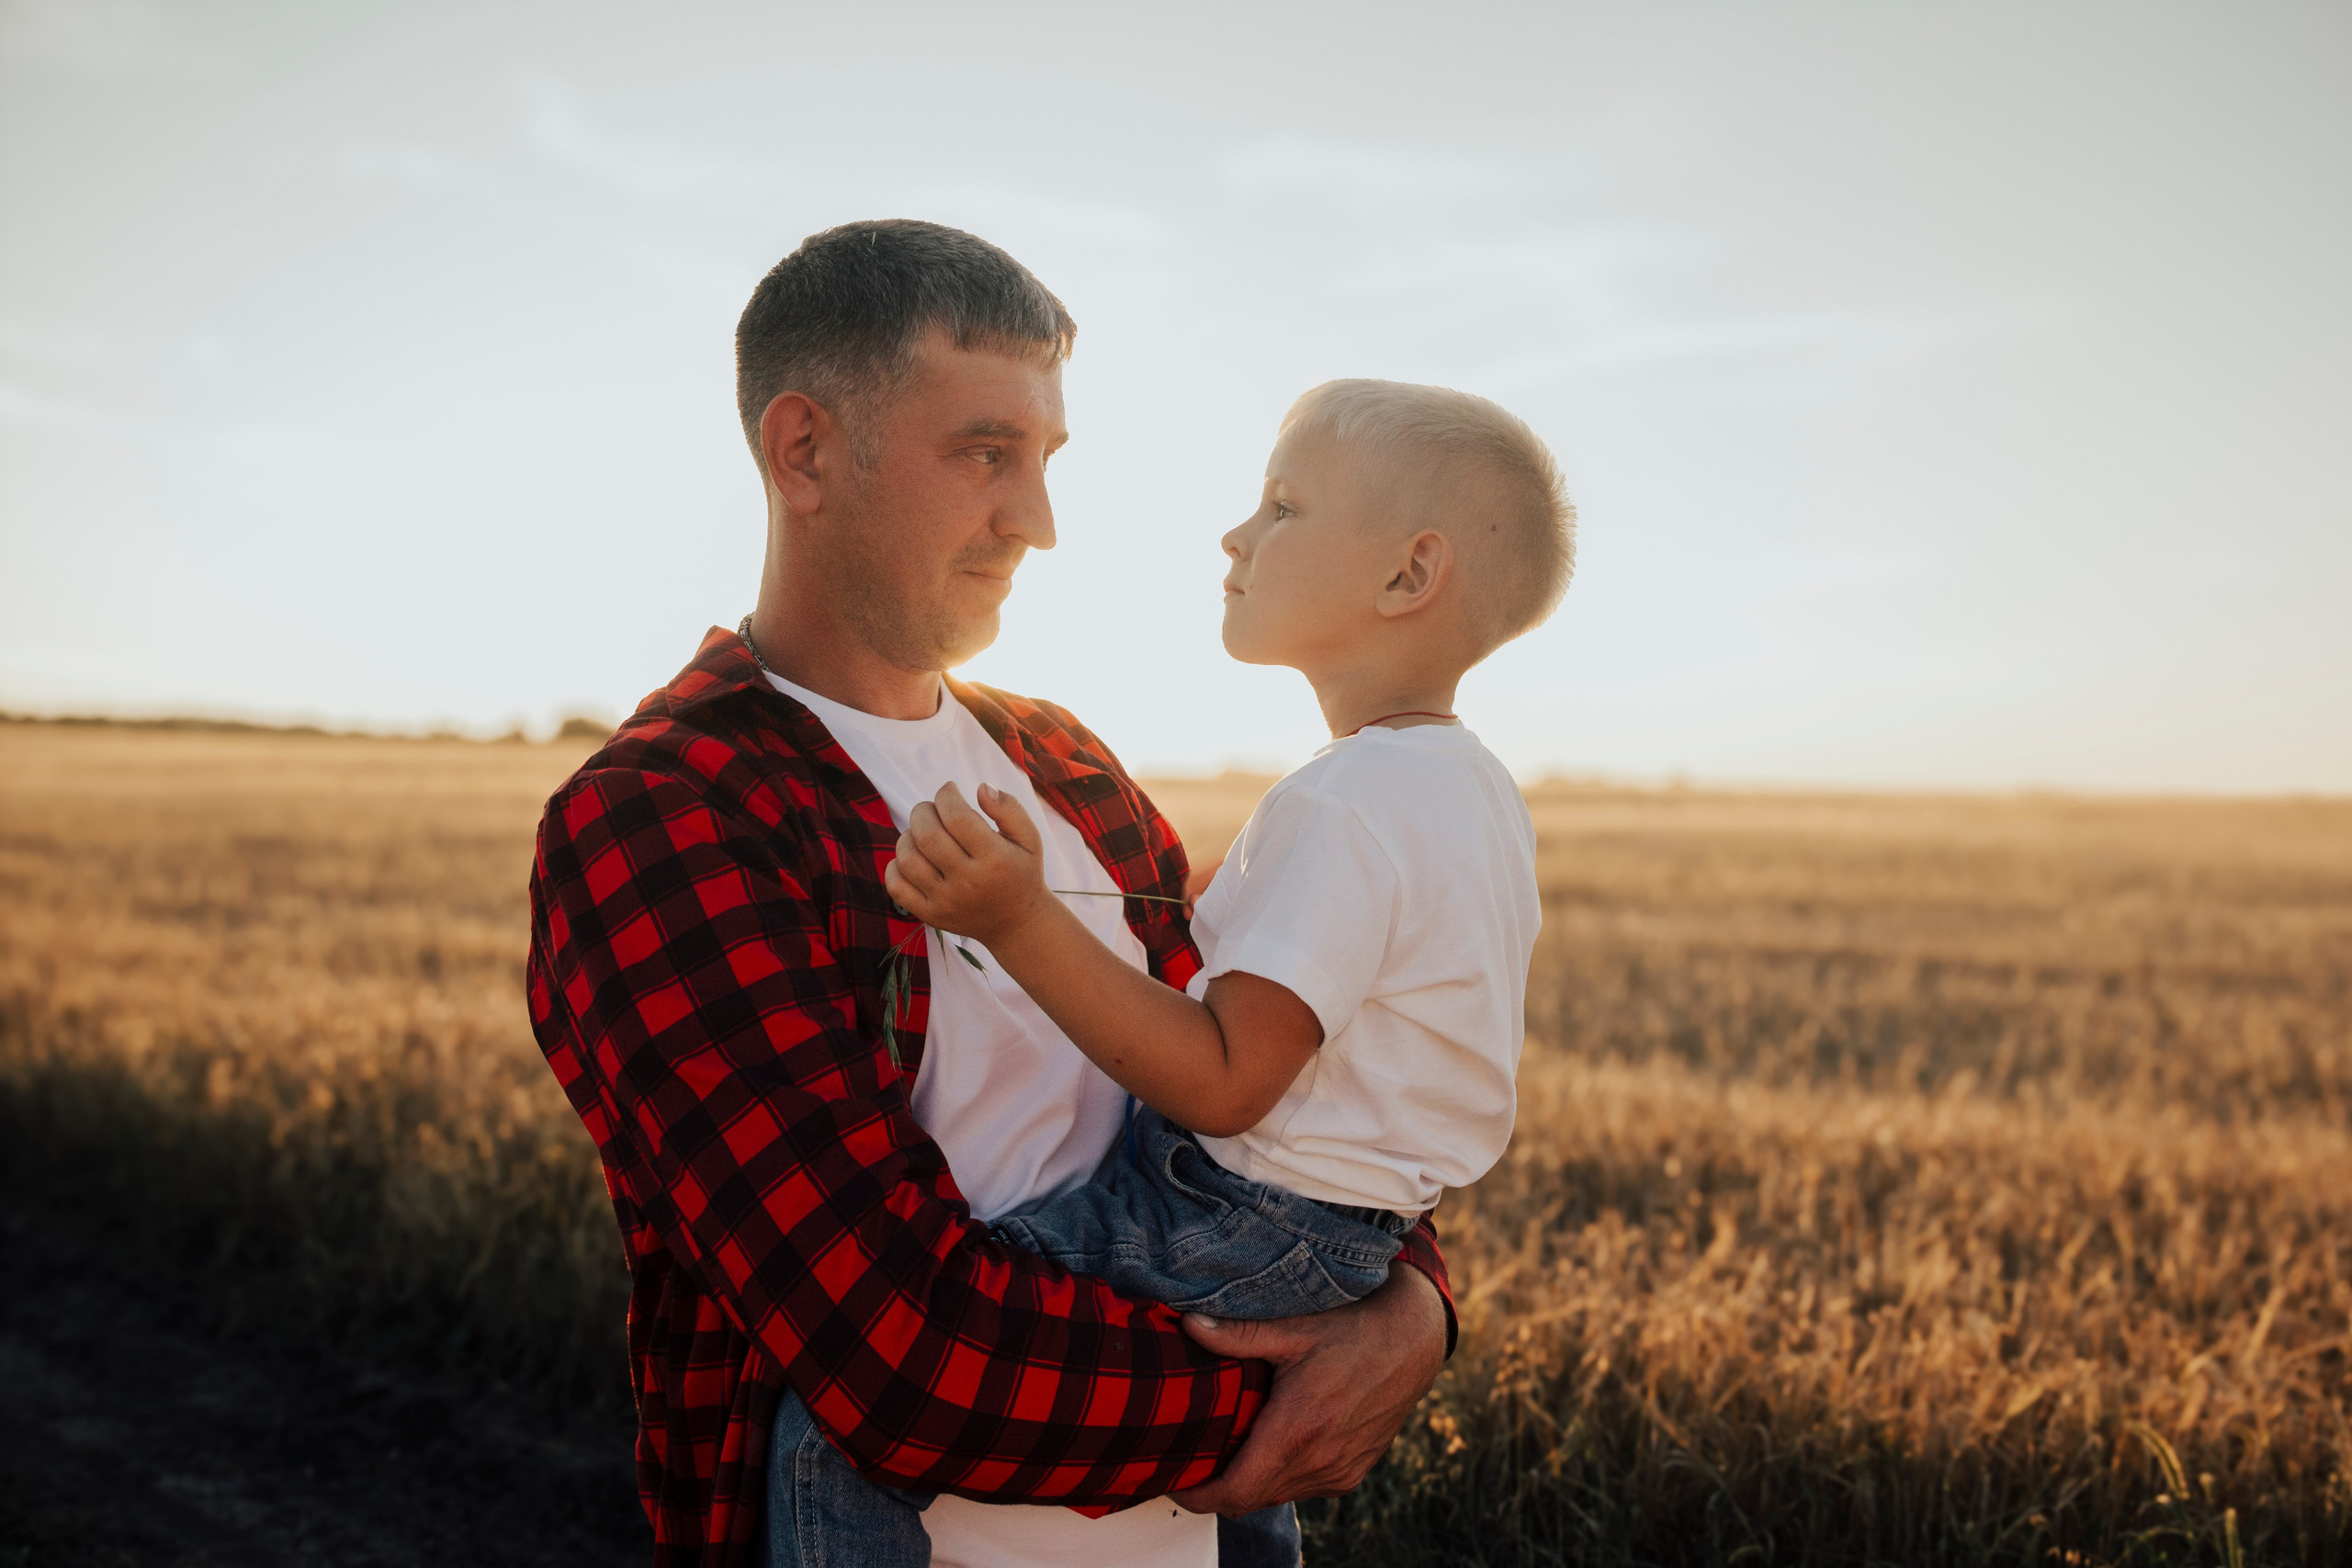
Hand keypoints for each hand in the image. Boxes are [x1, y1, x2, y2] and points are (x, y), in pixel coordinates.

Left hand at [883, 782, 1051, 946]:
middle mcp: (968, 882)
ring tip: (923, 832)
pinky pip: (896, 886)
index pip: (957, 818)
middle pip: (927, 835)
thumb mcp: (1030, 839)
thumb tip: (980, 788)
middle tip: (932, 808)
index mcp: (994, 859)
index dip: (947, 795)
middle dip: (923, 811)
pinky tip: (914, 857)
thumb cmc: (1021, 872)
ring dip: (908, 835)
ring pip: (907, 858)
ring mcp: (946, 901)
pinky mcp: (930, 915)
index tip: (950, 790)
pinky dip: (896, 865)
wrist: (1017, 924)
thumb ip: (1009, 809)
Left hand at [1168, 1265, 1446, 1516]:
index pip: (1235, 1491)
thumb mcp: (1293, 1328)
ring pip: (1277, 1494)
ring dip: (1250, 1481)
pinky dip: (1280, 1476)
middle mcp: (1320, 1461)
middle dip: (1217, 1487)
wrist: (1413, 1340)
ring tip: (1225, 1449)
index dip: (1197, 1494)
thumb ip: (1237, 1333)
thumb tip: (1188, 1324)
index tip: (1173, 1478)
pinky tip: (1269, 1444)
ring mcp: (1339, 1471)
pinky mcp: (1352, 1472)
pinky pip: (1304, 1487)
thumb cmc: (1354, 1329)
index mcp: (1298, 1430)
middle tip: (1191, 1458)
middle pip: (1250, 1498)